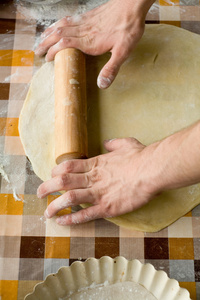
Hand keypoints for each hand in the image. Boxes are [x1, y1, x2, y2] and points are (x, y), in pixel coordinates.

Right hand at [35, 0, 153, 87]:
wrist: (131, 6)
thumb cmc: (128, 28)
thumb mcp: (123, 52)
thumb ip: (111, 68)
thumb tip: (102, 85)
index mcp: (88, 41)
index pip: (64, 44)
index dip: (53, 51)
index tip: (48, 59)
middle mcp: (83, 30)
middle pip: (58, 34)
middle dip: (46, 43)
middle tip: (37, 51)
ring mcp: (84, 21)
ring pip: (61, 25)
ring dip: (49, 32)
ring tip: (41, 38)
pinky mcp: (88, 15)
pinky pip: (68, 19)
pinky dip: (58, 23)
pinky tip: (57, 25)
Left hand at [37, 138, 157, 224]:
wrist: (152, 170)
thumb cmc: (140, 156)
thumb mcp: (126, 143)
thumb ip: (113, 143)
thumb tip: (107, 142)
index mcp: (96, 163)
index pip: (67, 166)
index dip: (55, 171)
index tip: (52, 176)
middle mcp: (93, 178)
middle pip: (62, 182)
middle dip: (47, 188)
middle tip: (39, 193)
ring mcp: (98, 193)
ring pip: (69, 199)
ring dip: (54, 206)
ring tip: (46, 213)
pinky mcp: (107, 208)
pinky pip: (84, 215)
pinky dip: (71, 219)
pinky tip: (62, 222)